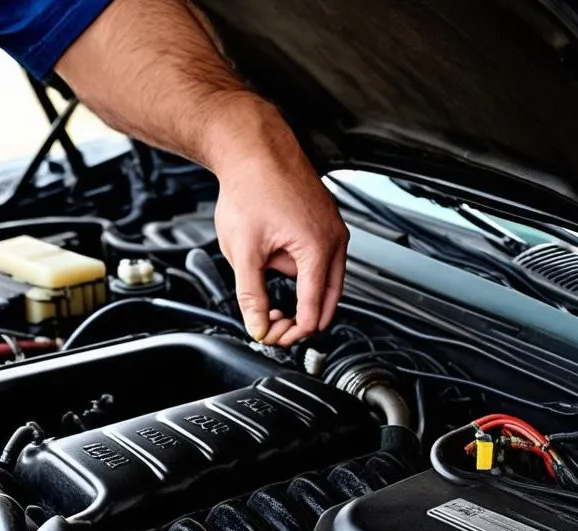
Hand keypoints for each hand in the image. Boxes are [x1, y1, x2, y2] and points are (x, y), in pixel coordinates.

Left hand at [212, 102, 348, 346]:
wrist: (254, 147)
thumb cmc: (251, 187)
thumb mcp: (243, 252)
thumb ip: (252, 295)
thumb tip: (258, 326)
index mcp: (317, 249)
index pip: (313, 311)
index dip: (291, 332)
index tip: (271, 335)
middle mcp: (334, 239)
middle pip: (328, 301)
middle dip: (300, 319)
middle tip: (272, 325)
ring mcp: (334, 230)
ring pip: (324, 281)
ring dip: (298, 291)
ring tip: (263, 279)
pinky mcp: (326, 223)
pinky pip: (320, 259)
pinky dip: (301, 270)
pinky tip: (274, 258)